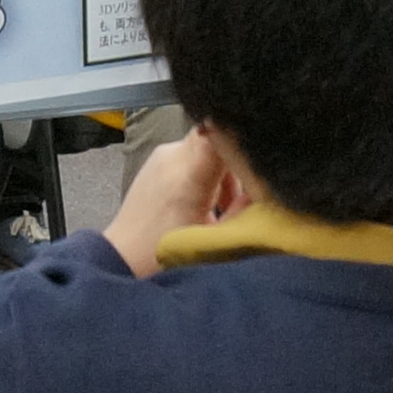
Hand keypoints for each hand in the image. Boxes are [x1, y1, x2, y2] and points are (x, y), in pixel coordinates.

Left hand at [102, 127, 243, 276]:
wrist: (123, 260)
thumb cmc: (165, 257)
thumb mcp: (215, 239)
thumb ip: (246, 211)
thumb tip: (268, 188)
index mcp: (189, 176)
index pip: (220, 132)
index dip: (243, 137)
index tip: (257, 157)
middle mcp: (173, 157)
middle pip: (221, 137)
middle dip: (239, 162)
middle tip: (243, 196)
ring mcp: (162, 155)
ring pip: (209, 144)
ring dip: (223, 169)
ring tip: (222, 205)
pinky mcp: (157, 160)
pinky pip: (193, 152)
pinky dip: (207, 170)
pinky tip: (206, 200)